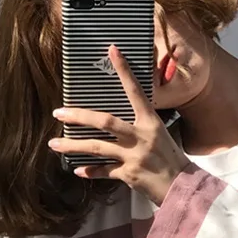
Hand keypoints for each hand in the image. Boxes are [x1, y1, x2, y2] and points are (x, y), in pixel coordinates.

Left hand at [48, 46, 188, 205]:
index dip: (124, 70)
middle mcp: (141, 136)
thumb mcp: (160, 134)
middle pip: (105, 121)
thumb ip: (140, 125)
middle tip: (59, 112)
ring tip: (54, 144)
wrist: (183, 186)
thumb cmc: (171, 158)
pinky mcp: (129, 174)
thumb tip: (116, 118)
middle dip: (80, 116)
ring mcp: (134, 156)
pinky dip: (91, 171)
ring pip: (97, 147)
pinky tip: (77, 170)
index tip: (112, 50)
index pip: (136, 91)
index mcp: (150, 122)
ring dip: (73, 146)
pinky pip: (104, 171)